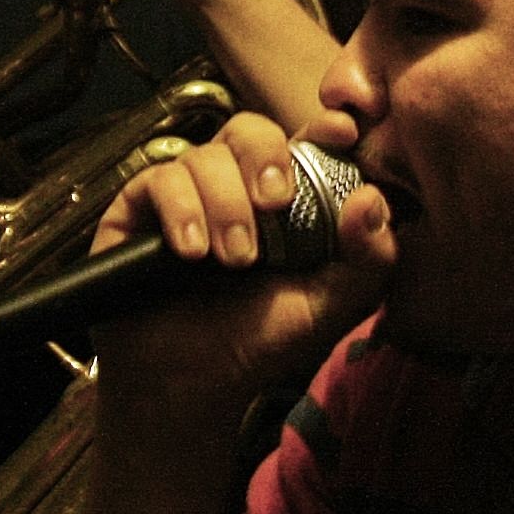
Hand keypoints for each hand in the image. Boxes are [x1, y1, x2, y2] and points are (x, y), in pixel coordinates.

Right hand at [86, 110, 393, 416]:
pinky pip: (159, 179)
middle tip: (276, 202)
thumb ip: (367, 260)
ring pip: (205, 155)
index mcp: (287, 199)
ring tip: (234, 260)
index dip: (324, 129)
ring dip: (226, 205)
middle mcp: (235, 186)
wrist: (189, 383)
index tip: (341, 132)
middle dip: (266, 157)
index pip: (307, 142)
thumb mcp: (328, 307)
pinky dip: (182, 210)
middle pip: (250, 130)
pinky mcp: (140, 208)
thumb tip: (373, 198)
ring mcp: (187, 193)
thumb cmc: (259, 341)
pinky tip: (191, 252)